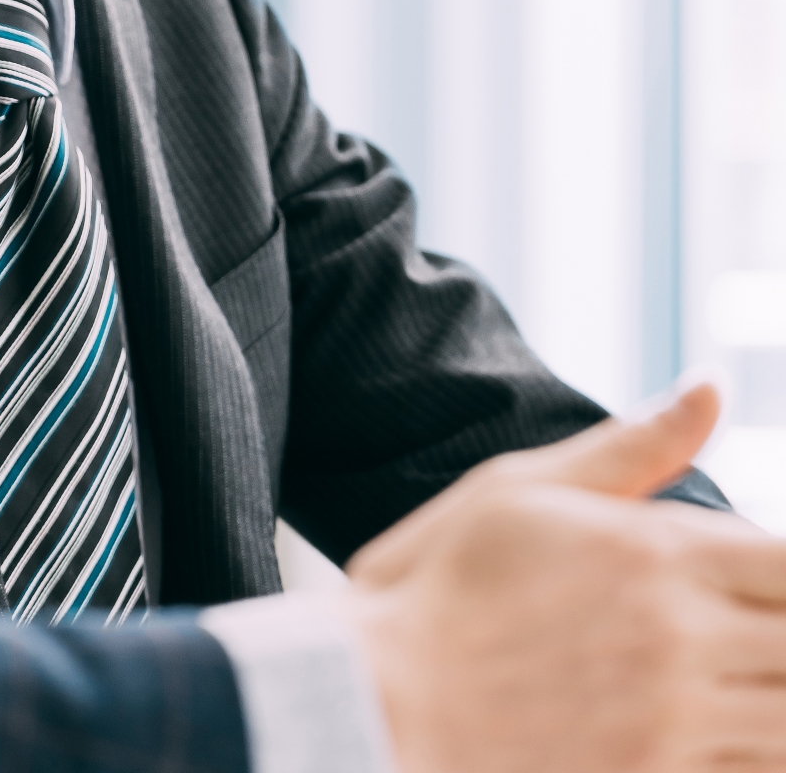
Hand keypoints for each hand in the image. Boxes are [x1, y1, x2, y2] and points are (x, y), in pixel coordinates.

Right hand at [347, 378, 785, 771]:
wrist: (374, 694)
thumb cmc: (437, 581)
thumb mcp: (517, 488)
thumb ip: (630, 445)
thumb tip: (712, 383)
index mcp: (653, 553)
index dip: (783, 569)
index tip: (757, 576)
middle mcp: (676, 638)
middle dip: (782, 631)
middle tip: (748, 626)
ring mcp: (667, 720)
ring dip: (776, 696)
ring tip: (739, 677)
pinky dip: (754, 751)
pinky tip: (719, 729)